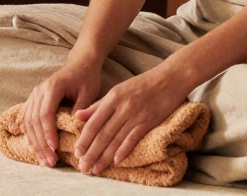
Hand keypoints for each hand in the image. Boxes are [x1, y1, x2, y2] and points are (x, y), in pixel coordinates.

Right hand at [20, 57, 101, 167]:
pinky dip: (30, 134)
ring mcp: (34, 94)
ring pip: (28, 122)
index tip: (55, 149)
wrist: (80, 63)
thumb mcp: (89, 92)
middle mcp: (39, 90)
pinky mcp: (34, 99)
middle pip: (34, 121)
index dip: (48, 133)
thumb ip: (81, 109)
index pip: (46, 114)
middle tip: (50, 161)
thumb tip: (74, 129)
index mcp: (52, 87)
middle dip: (41, 143)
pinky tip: (35, 147)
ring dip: (34, 142)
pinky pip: (27, 119)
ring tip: (43, 159)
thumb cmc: (86, 78)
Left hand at [72, 68, 186, 175]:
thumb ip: (98, 105)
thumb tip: (77, 116)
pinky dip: (124, 150)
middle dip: (91, 152)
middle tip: (83, 167)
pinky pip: (133, 138)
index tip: (76, 153)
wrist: (170, 78)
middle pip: (103, 134)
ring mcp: (136, 114)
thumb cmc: (143, 84)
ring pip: (116, 139)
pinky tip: (116, 161)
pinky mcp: (149, 121)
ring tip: (96, 169)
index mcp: (112, 97)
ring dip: (105, 156)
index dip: (84, 140)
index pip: (94, 123)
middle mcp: (122, 107)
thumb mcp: (118, 90)